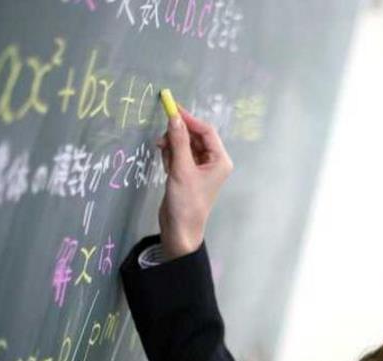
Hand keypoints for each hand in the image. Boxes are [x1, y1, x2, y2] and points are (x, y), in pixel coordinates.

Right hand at [154, 104, 233, 259]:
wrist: (180, 229)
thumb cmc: (186, 202)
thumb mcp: (181, 169)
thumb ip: (178, 142)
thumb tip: (174, 118)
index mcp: (220, 160)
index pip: (206, 131)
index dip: (189, 119)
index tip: (171, 108)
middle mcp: (213, 162)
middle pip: (195, 136)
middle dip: (178, 134)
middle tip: (162, 137)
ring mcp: (200, 168)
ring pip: (184, 145)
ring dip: (172, 146)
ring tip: (163, 155)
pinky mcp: (188, 173)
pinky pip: (179, 155)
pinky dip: (170, 156)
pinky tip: (165, 166)